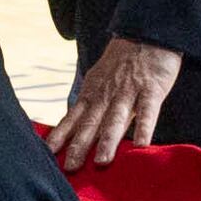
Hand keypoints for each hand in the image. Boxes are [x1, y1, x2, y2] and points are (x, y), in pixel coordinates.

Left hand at [52, 35, 182, 166]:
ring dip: (108, 140)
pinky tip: (142, 145)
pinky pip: (148, 111)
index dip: (60, 136)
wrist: (147, 33)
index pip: (73, 118)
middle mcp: (106, 94)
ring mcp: (128, 92)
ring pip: (116, 118)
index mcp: (92, 93)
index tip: (48, 155)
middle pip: (91, 123)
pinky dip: (145, 127)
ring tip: (102, 160)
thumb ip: (89, 104)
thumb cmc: (122, 62)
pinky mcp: (151, 89)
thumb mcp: (99, 80)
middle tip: (70, 167)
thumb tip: (73, 129)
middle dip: (79, 145)